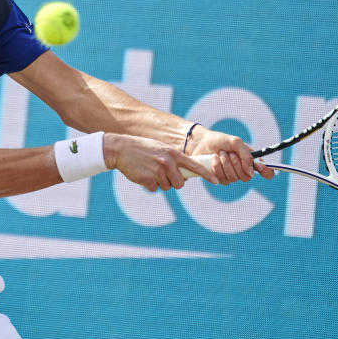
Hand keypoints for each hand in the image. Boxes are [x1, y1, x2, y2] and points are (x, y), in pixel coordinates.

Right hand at [103, 133, 218, 190]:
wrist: (121, 149)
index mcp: (174, 154)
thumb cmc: (142, 149)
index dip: (207, 174)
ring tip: (150, 171)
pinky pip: (154, 189)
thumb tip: (185, 177)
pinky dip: (149, 185)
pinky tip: (142, 174)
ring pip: (167, 187)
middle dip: (173, 182)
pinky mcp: (148, 180)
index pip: (195, 166)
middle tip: (162, 173)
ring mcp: (158, 171)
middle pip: (180, 183)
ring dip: (160, 183)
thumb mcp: (162, 149)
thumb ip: (174, 160)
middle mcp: (168, 162)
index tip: (216, 181)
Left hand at [186, 125, 274, 182]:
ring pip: (234, 178)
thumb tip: (251, 173)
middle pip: (247, 177)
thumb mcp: (236, 142)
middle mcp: (243, 169)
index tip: (261, 167)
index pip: (266, 172)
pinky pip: (222, 179)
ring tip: (220, 153)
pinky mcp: (220, 178)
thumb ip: (246, 156)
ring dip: (226, 164)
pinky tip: (213, 159)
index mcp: (250, 160)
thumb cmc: (220, 140)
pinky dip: (217, 168)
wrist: (201, 142)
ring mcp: (232, 175)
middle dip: (237, 164)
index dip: (267, 172)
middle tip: (229, 153)